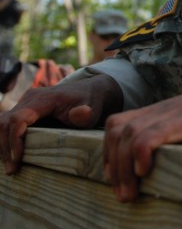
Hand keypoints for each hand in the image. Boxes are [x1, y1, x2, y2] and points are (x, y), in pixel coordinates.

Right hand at [0, 74, 121, 174]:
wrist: (89, 91)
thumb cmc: (90, 103)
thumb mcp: (92, 109)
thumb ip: (86, 114)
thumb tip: (79, 114)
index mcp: (44, 98)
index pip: (19, 118)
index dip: (14, 139)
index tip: (17, 160)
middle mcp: (30, 98)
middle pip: (5, 122)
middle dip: (5, 147)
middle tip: (12, 170)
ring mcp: (24, 103)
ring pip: (1, 123)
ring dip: (2, 145)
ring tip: (11, 167)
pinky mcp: (23, 110)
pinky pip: (6, 124)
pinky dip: (4, 140)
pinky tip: (9, 157)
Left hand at [103, 71, 181, 201]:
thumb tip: (173, 164)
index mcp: (165, 111)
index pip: (118, 124)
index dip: (110, 152)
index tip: (120, 178)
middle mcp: (164, 110)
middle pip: (116, 130)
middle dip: (112, 166)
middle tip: (124, 194)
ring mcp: (176, 113)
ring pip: (128, 133)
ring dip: (122, 167)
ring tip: (131, 191)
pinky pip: (151, 134)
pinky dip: (140, 153)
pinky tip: (147, 170)